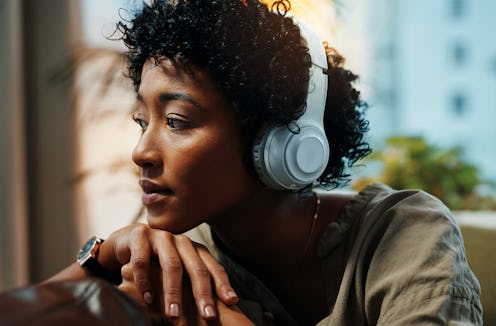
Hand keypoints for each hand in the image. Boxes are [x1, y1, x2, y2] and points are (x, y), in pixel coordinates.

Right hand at [99, 223, 238, 320]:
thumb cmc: (158, 261)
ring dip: (173, 292)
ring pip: (172, 265)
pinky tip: (148, 298)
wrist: (129, 240)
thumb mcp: (179, 271)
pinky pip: (143, 261)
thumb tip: (211, 311)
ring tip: (174, 315)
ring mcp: (162, 237)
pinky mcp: (140, 237)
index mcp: (196, 250)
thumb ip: (192, 284)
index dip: (223, 284)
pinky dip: (145, 281)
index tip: (232, 302)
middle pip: (196, 268)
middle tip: (207, 316)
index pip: (213, 267)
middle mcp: (182, 242)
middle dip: (202, 293)